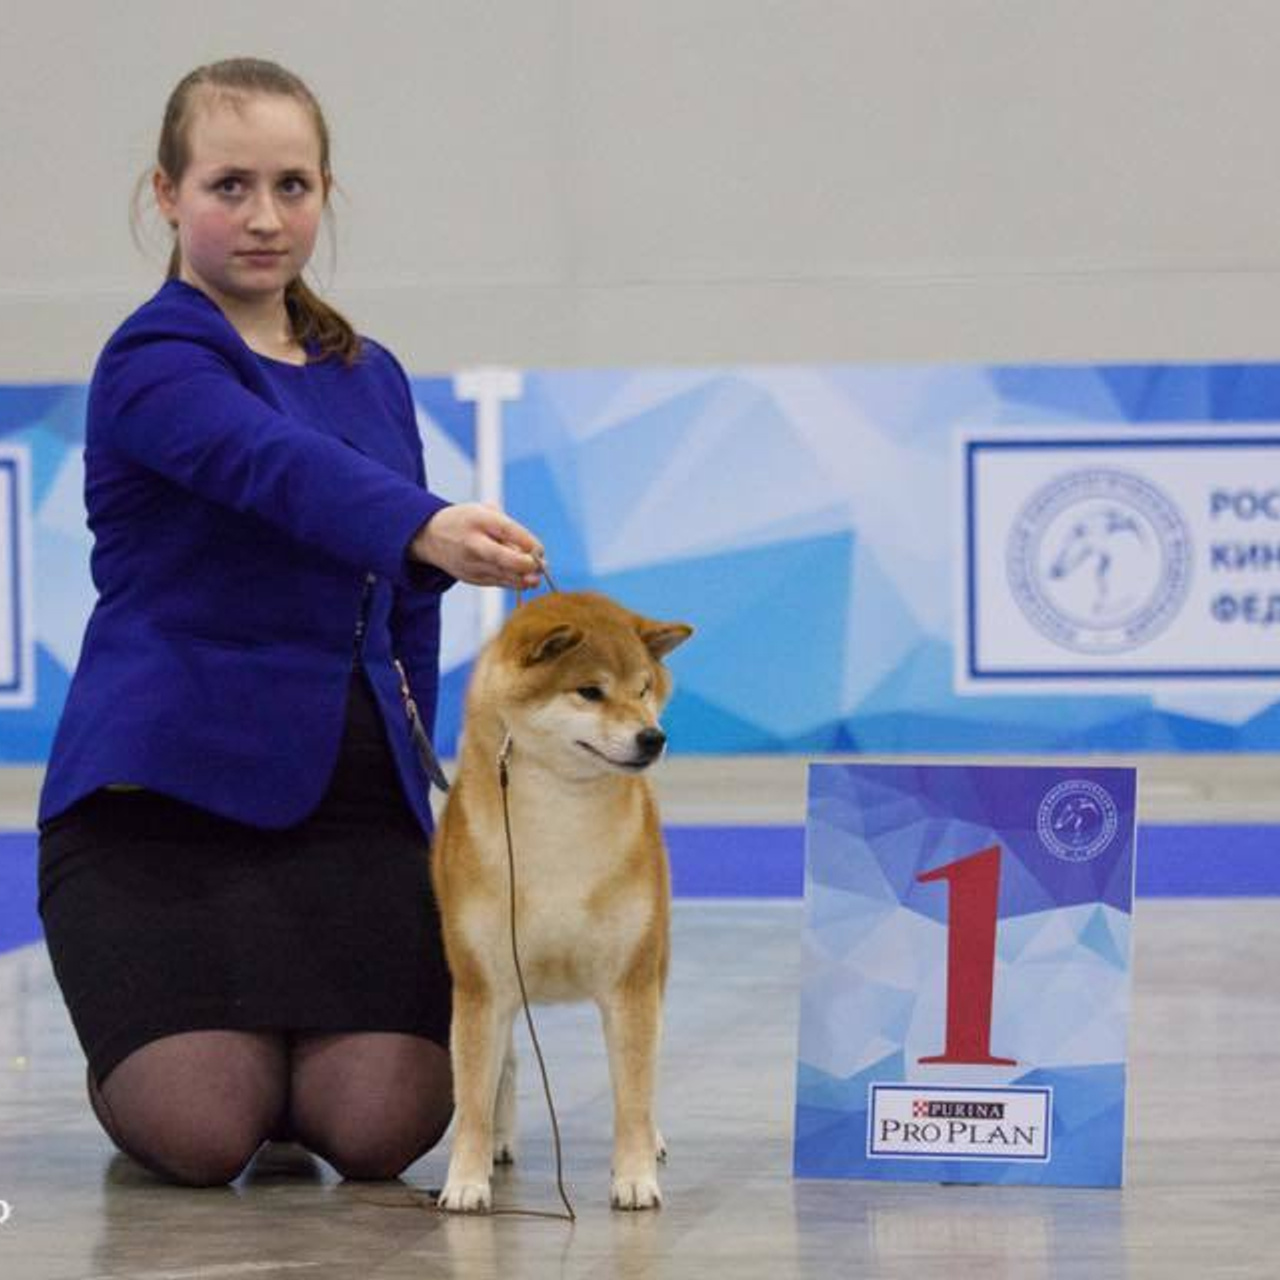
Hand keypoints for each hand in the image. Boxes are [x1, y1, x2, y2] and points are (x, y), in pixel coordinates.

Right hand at [411, 503, 544, 588]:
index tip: (540, 550)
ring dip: (524, 578)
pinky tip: (525, 580)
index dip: (527, 542)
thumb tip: (535, 552)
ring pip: (503, 575)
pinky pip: (498, 582)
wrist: (430, 537)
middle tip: (542, 567)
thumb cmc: (467, 522)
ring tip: (536, 576)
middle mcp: (473, 543)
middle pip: (503, 558)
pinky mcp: (471, 578)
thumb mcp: (485, 513)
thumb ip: (509, 529)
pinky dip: (514, 582)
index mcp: (478, 519)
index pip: (507, 531)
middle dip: (526, 565)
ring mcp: (470, 563)